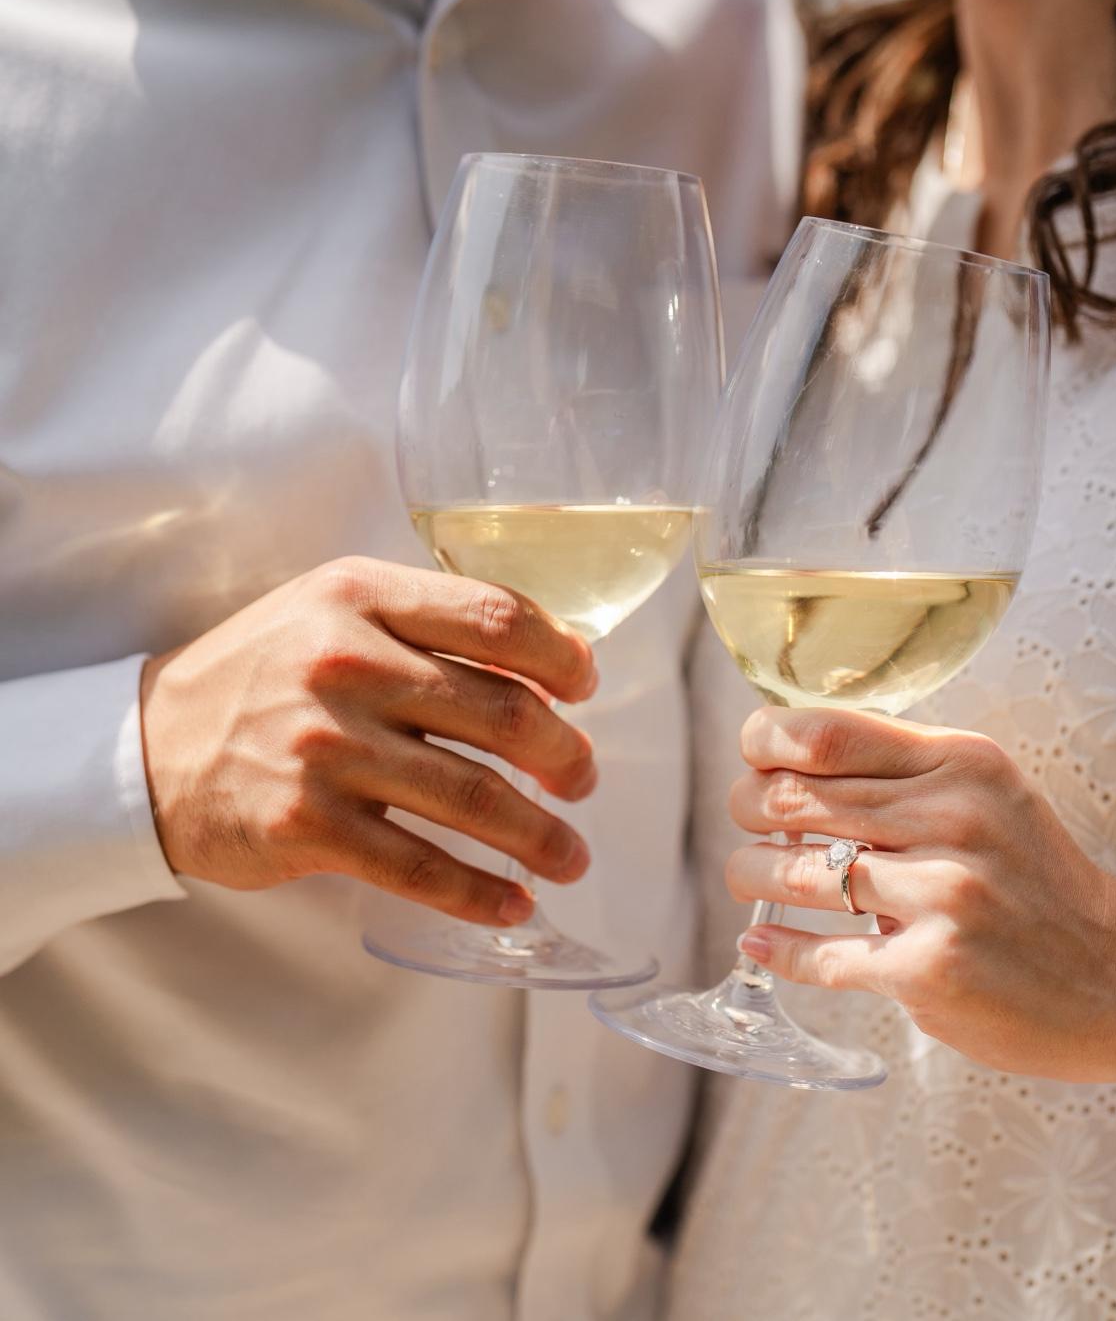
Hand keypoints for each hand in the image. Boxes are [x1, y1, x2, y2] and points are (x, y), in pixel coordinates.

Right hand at [141, 556, 598, 925]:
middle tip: (582, 780)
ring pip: (474, 798)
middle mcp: (348, 663)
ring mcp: (326, 747)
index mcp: (363, 596)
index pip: (498, 617)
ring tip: (571, 857)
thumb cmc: (263, 676)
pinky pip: (419, 867)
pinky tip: (513, 905)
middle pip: (505, 714)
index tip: (585, 688)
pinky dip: (478, 893)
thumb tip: (547, 664)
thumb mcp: (333, 611)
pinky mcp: (306, 824)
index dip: (562, 658)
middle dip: (566, 757)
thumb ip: (425, 623)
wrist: (144, 749)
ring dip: (541, 837)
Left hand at [724, 707, 1115, 1085]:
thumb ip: (904, 773)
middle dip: (746, 808)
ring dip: (752, 876)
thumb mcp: (990, 796)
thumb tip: (785, 758)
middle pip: (793, 799)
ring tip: (748, 877)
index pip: (823, 734)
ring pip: (796, 874)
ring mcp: (941, 898)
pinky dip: (778, 949)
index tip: (752, 758)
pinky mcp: (930, 971)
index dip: (764, 742)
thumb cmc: (1041, 882)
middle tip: (745, 822)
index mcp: (961, 763)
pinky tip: (760, 940)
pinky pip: (821, 955)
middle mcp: (952, 820)